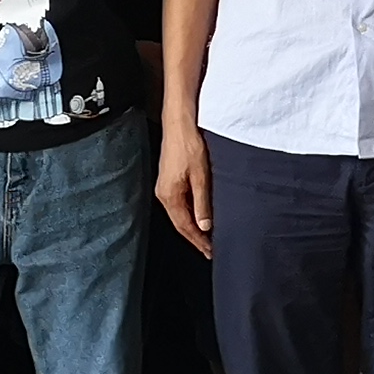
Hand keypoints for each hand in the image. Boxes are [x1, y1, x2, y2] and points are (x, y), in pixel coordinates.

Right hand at [156, 117, 213, 258]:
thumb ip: (202, 203)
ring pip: (179, 213)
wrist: (179, 122)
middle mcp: (163, 193)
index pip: (185, 227)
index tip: (210, 252)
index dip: (198, 241)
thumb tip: (204, 226)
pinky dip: (189, 212)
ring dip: (192, 226)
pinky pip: (179, 203)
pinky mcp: (169, 178)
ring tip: (207, 236)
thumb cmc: (188, 144)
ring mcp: (165, 186)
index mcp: (169, 195)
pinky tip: (199, 214)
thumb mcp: (201, 176)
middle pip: (180, 222)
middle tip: (210, 250)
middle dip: (195, 237)